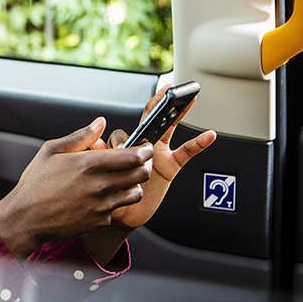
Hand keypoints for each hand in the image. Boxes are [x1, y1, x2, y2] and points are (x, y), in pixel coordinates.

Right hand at [0, 117, 153, 261]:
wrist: (26, 217)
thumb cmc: (36, 183)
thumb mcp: (51, 150)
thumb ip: (81, 136)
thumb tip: (100, 123)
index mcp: (89, 164)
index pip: (133, 156)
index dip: (144, 149)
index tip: (144, 147)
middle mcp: (100, 185)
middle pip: (141, 174)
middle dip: (144, 165)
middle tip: (138, 162)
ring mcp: (102, 205)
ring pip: (135, 193)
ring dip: (133, 184)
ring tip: (121, 179)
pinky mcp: (100, 221)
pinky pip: (118, 208)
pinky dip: (114, 201)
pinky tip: (100, 196)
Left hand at [92, 84, 216, 230]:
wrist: (121, 214)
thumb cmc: (110, 189)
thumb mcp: (101, 169)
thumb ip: (98, 154)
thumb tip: (94, 142)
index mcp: (127, 142)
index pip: (138, 120)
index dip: (147, 106)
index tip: (157, 91)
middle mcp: (144, 145)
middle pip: (155, 119)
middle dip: (163, 102)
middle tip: (172, 87)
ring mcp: (158, 155)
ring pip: (170, 130)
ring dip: (179, 114)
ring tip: (189, 99)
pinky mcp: (170, 167)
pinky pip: (186, 153)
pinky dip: (198, 144)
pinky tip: (209, 135)